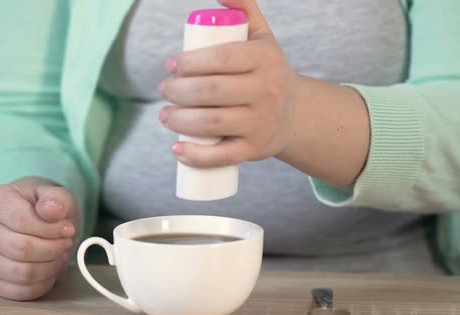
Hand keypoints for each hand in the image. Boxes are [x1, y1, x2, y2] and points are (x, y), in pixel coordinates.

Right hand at [0, 177, 79, 300]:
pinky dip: (43, 283)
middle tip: (66, 242)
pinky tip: (50, 268)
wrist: (39, 219)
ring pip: (22, 273)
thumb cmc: (47, 207)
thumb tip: (52, 210)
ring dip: (51, 266)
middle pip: (21, 249)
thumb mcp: (58, 195)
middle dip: (54, 249)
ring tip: (59, 254)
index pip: (22, 221)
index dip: (52, 229)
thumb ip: (57, 199)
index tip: (68, 229)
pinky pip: (20, 292)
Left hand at [160, 0, 297, 167]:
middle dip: (177, 92)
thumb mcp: (261, 38)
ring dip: (179, 121)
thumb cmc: (268, 72)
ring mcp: (261, 123)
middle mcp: (267, 91)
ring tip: (165, 115)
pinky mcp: (255, 150)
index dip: (188, 62)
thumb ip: (243, 8)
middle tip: (165, 90)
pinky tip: (177, 148)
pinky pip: (223, 156)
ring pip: (212, 123)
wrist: (294, 115)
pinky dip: (196, 155)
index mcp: (265, 59)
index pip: (220, 58)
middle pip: (210, 92)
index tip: (171, 67)